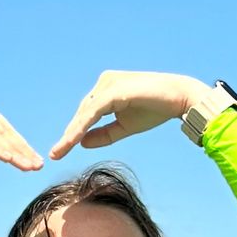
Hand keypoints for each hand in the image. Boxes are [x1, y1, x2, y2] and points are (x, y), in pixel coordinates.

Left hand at [49, 71, 205, 160]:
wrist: (180, 99)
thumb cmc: (155, 110)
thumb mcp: (124, 127)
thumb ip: (103, 134)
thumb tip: (81, 143)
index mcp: (107, 89)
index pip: (86, 113)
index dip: (74, 131)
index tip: (60, 150)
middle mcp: (105, 83)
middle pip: (82, 112)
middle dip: (69, 134)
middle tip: (56, 154)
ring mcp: (108, 84)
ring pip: (84, 113)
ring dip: (71, 133)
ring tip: (60, 151)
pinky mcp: (113, 90)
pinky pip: (93, 112)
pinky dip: (82, 126)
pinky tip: (73, 140)